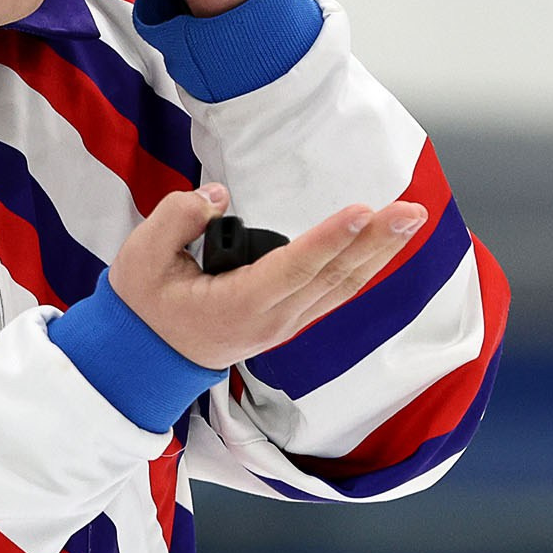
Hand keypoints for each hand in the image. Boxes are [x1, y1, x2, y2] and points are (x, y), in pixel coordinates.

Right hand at [110, 183, 425, 369]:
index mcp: (239, 306)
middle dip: (375, 242)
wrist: (144, 356)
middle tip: (412, 212)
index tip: (362, 211)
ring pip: (341, 287)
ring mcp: (284, 324)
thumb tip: (217, 196)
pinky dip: (362, 267)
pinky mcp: (288, 320)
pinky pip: (334, 292)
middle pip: (333, 277)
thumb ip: (177, 218)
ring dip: (378, 253)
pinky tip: (381, 246)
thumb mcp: (141, 257)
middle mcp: (272, 319)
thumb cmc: (144, 305)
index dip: (330, 240)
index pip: (294, 269)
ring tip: (410, 221)